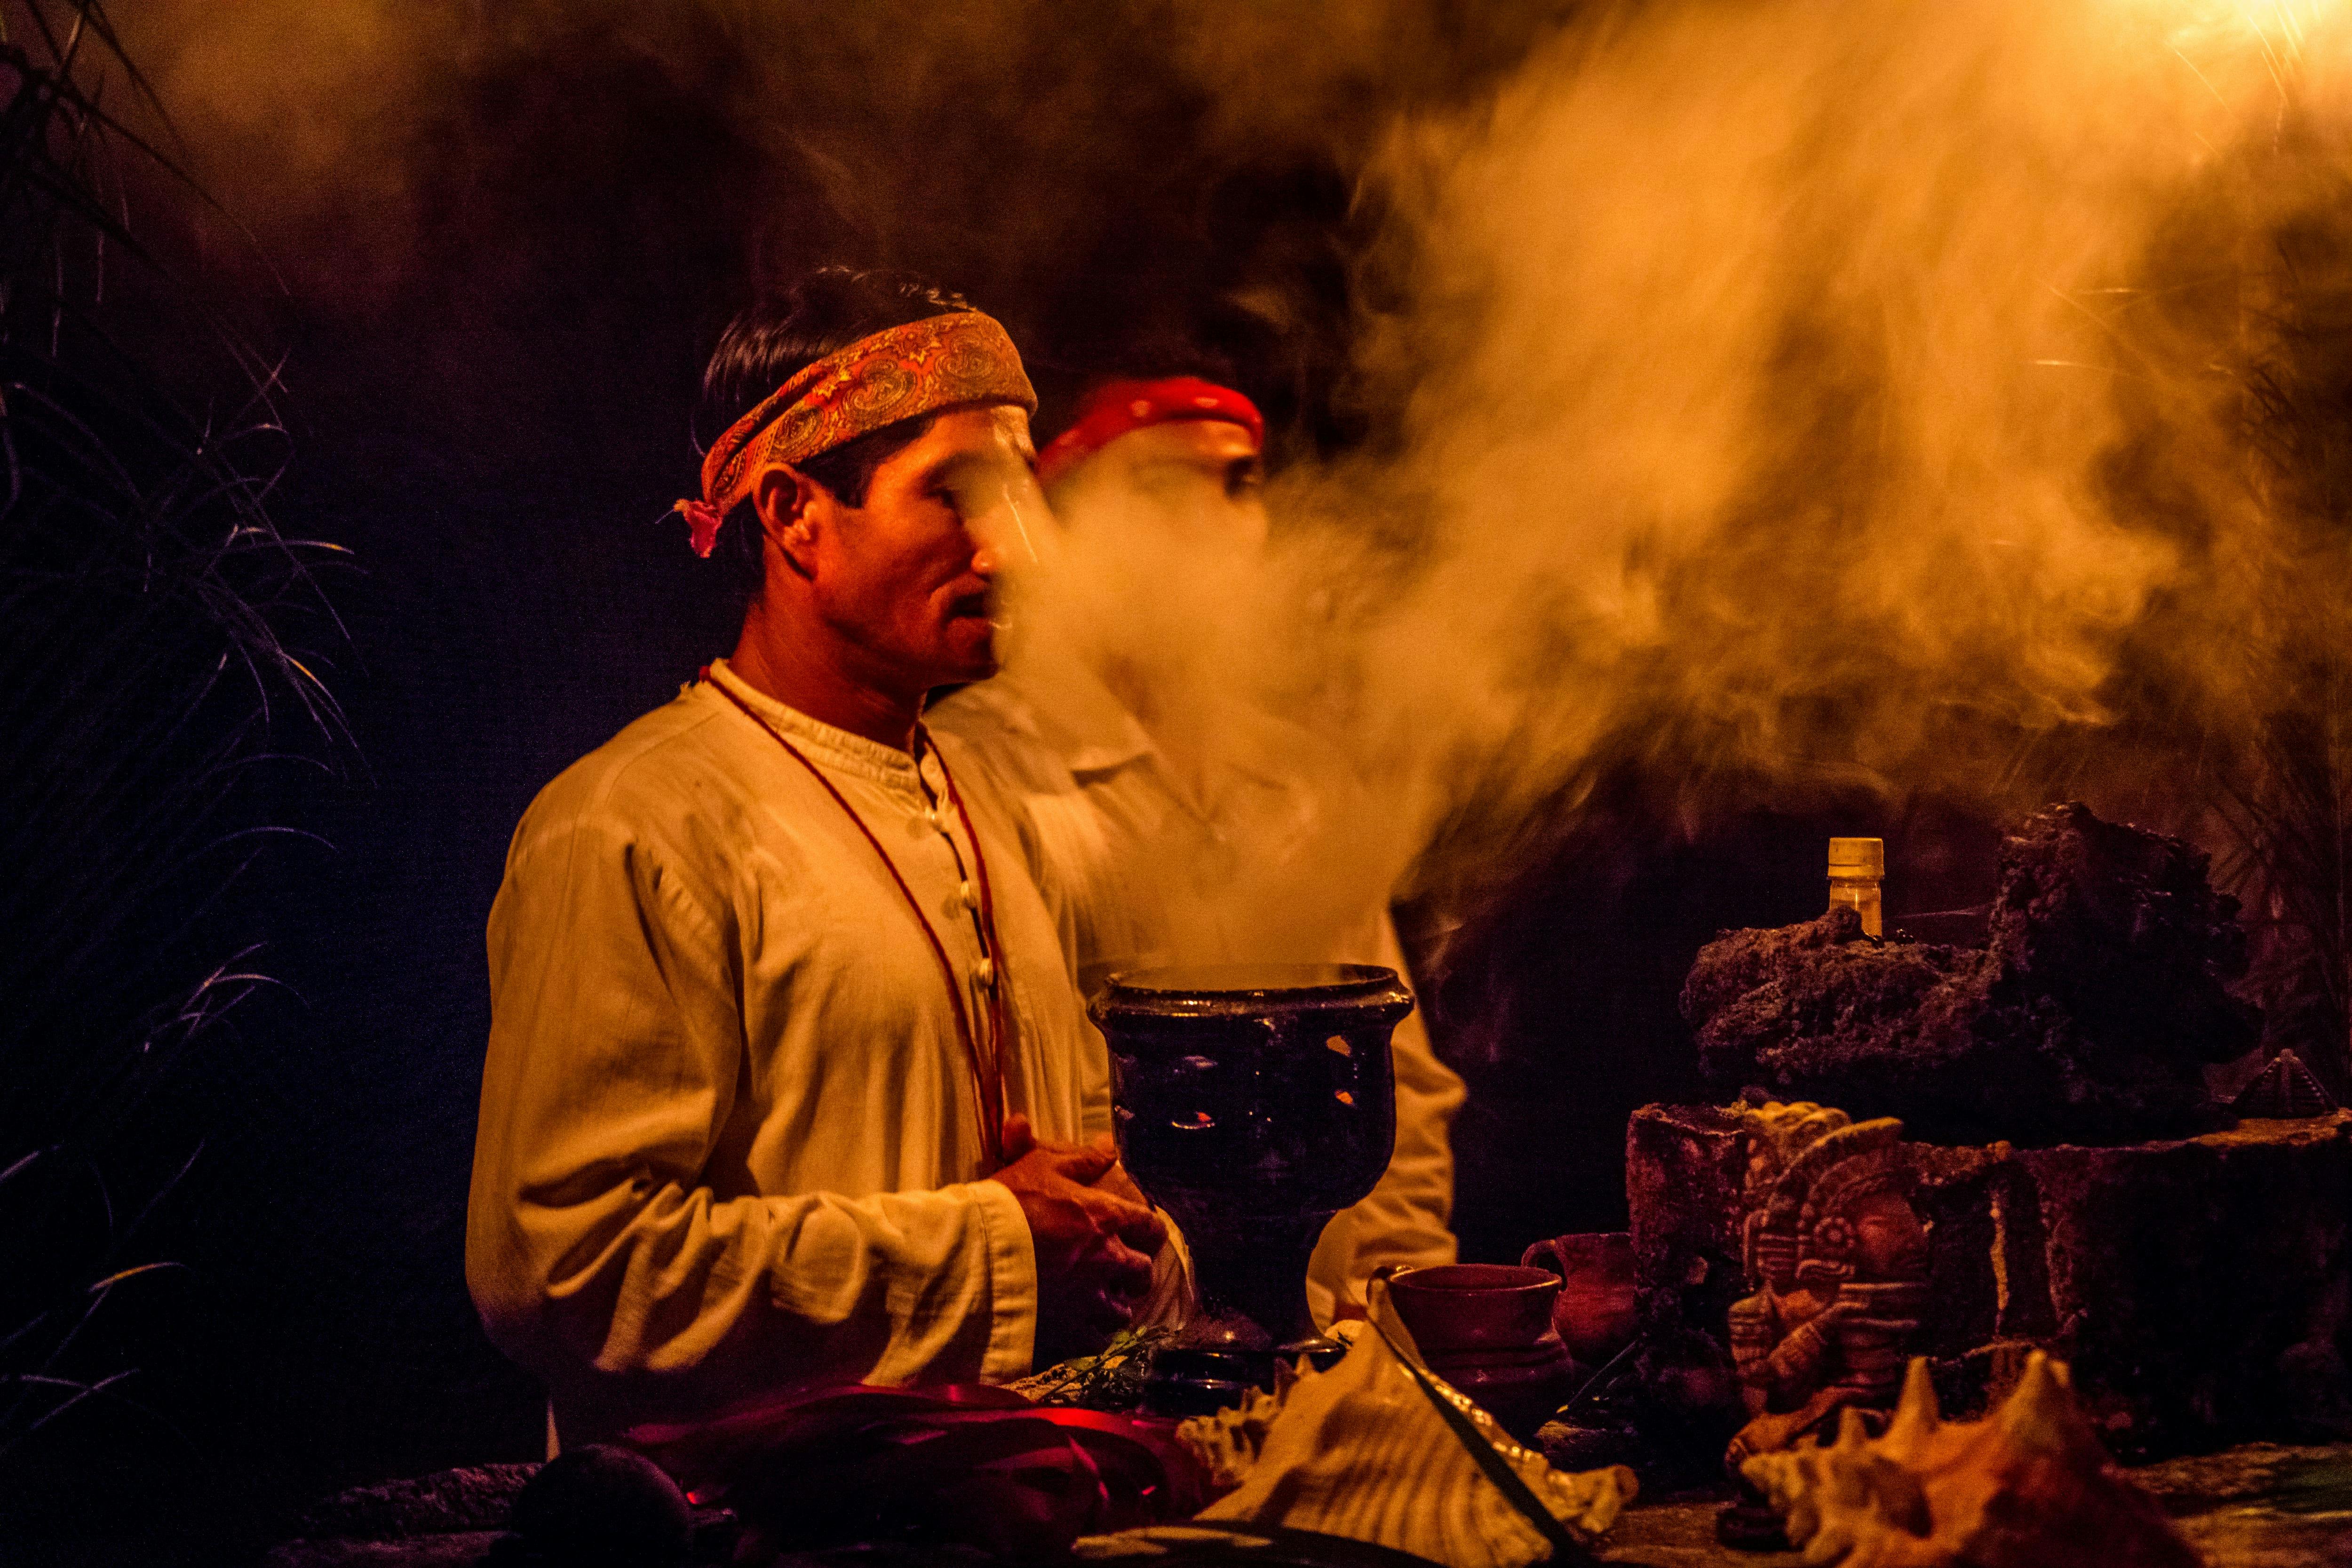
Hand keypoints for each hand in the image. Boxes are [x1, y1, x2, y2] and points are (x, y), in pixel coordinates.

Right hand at [989, 1115, 1165, 1364]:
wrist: (970, 1259)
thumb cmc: (1005, 1207)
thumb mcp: (1042, 1167)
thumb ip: (1082, 1159)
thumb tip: (1111, 1145)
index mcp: (1105, 1219)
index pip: (1150, 1227)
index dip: (1149, 1232)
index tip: (1141, 1235)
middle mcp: (1107, 1262)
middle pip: (1144, 1274)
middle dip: (1135, 1273)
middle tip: (1119, 1273)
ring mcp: (1090, 1302)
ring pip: (1121, 1313)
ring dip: (1112, 1307)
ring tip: (1095, 1304)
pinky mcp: (1069, 1336)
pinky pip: (1095, 1344)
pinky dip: (1089, 1337)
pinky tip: (1075, 1329)